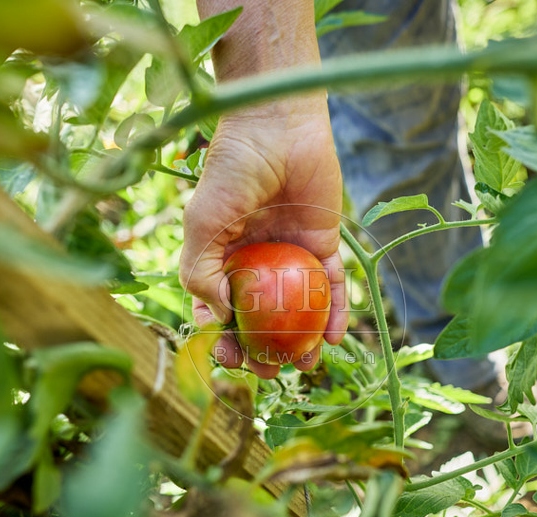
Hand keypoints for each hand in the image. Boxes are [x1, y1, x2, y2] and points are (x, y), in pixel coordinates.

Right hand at [179, 94, 347, 378]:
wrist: (277, 127)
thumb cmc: (231, 171)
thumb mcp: (202, 223)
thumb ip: (200, 272)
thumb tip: (218, 318)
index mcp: (221, 258)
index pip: (219, 310)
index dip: (222, 339)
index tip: (229, 359)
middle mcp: (256, 262)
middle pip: (261, 318)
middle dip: (264, 350)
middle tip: (270, 371)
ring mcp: (291, 256)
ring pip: (298, 309)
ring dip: (301, 340)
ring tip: (304, 364)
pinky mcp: (324, 244)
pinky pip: (333, 285)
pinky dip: (335, 311)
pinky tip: (333, 338)